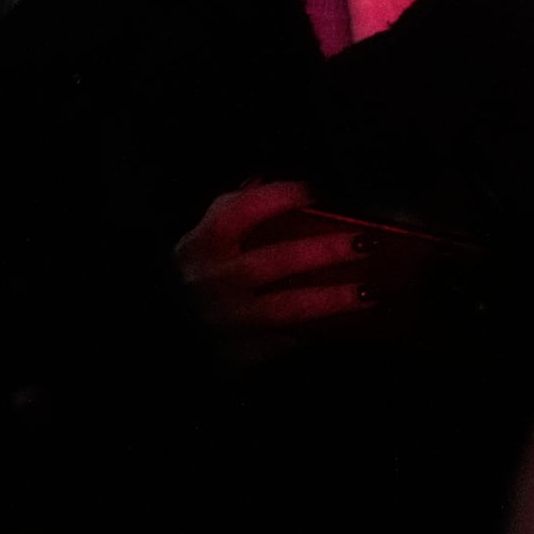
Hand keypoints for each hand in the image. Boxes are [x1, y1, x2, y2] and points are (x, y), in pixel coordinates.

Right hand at [173, 181, 370, 363]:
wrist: (165, 323)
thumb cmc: (189, 274)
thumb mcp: (199, 237)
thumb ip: (231, 207)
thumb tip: (264, 181)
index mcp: (205, 244)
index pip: (242, 211)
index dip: (279, 197)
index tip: (313, 190)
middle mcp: (218, 280)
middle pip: (277, 260)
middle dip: (324, 251)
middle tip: (364, 242)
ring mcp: (231, 318)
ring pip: (287, 309)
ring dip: (332, 300)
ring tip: (368, 291)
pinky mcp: (241, 352)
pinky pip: (285, 343)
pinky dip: (316, 333)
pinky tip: (346, 325)